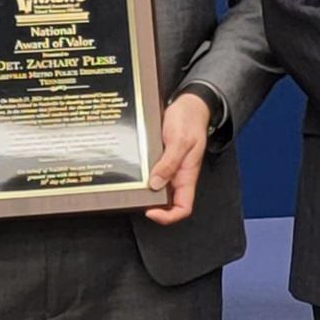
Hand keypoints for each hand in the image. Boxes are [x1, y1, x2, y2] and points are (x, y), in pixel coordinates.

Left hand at [143, 92, 215, 225]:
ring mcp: (168, 168)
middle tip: (135, 199)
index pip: (183, 208)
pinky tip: (131, 172)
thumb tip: (155, 184)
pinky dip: (141, 176)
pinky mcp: (159, 159)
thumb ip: (169, 163)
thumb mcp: (180, 140)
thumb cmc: (190, 119)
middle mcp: (178, 175)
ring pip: (156, 188)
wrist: (188, 104)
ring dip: (144, 191)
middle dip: (151, 205)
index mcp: (188, 176)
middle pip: (167, 203)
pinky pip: (150, 173)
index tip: (151, 211)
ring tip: (130, 187)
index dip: (168, 216)